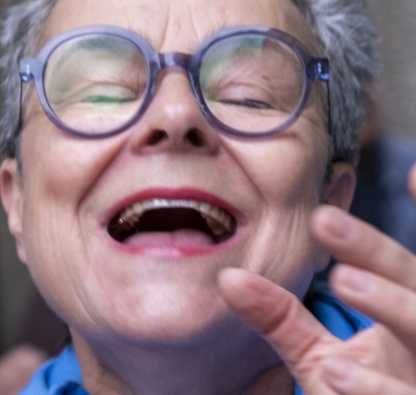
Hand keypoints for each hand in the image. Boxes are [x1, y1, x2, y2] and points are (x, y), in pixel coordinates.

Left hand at [219, 163, 415, 393]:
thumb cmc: (355, 392)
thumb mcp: (317, 355)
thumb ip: (281, 317)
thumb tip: (229, 278)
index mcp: (405, 318)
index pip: (405, 266)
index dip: (415, 219)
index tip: (408, 170)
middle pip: (415, 285)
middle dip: (377, 252)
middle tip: (324, 219)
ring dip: (389, 301)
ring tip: (344, 278)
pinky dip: (371, 385)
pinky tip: (334, 367)